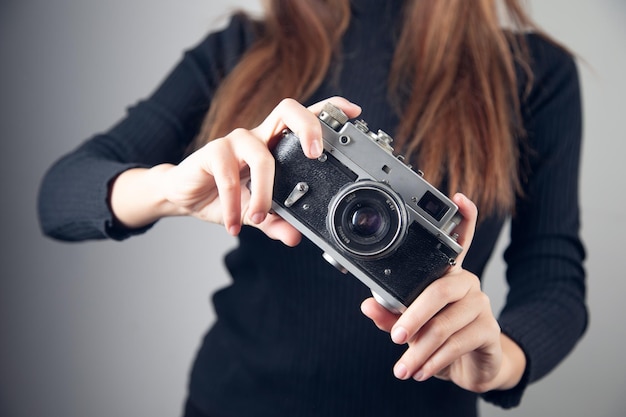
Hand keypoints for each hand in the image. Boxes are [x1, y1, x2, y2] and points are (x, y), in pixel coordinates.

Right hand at [110, 97, 360, 245]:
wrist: (184, 196)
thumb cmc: (224, 196)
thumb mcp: (256, 213)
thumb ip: (277, 222)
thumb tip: (295, 237)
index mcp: (275, 145)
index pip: (303, 118)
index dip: (329, 109)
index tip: (354, 111)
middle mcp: (258, 137)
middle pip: (287, 109)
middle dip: (308, 126)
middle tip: (317, 155)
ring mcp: (235, 142)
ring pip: (261, 154)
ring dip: (265, 192)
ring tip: (260, 218)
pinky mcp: (211, 153)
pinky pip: (229, 176)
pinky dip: (235, 204)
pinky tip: (235, 223)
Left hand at [360, 193, 525, 392]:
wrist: (471, 367)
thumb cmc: (440, 337)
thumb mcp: (411, 326)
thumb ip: (390, 315)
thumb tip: (367, 305)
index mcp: (447, 274)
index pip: (459, 241)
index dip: (463, 218)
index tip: (460, 197)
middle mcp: (466, 283)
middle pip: (441, 289)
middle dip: (414, 316)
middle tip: (395, 337)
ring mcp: (481, 305)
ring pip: (446, 323)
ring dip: (420, 349)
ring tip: (403, 366)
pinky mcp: (489, 330)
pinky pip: (459, 343)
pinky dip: (436, 360)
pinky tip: (423, 370)